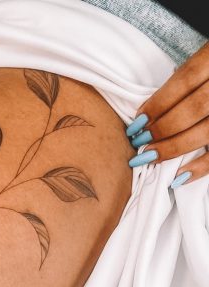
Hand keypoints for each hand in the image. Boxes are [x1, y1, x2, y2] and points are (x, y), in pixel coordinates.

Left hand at [126, 40, 208, 187]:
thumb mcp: (204, 58)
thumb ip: (184, 80)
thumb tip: (147, 112)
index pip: (185, 80)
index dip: (159, 103)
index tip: (137, 122)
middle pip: (194, 108)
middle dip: (163, 127)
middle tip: (139, 141)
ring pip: (206, 131)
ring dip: (175, 147)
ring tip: (150, 155)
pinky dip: (200, 167)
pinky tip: (178, 177)